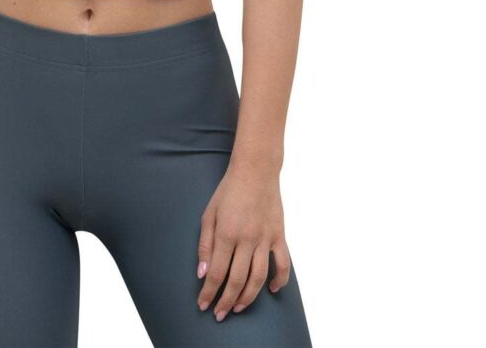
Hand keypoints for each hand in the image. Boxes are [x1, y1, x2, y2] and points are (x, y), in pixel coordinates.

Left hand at [195, 162, 291, 320]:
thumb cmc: (228, 190)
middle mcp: (246, 239)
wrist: (255, 171)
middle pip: (237, 280)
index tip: (203, 305)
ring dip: (248, 297)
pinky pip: (283, 264)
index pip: (217, 272)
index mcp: (226, 233)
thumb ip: (205, 244)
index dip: (209, 292)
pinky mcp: (279, 236)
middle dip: (226, 301)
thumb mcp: (209, 213)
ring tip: (238, 307)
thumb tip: (202, 272)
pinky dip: (280, 280)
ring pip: (259, 278)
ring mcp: (265, 238)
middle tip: (219, 314)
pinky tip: (273, 290)